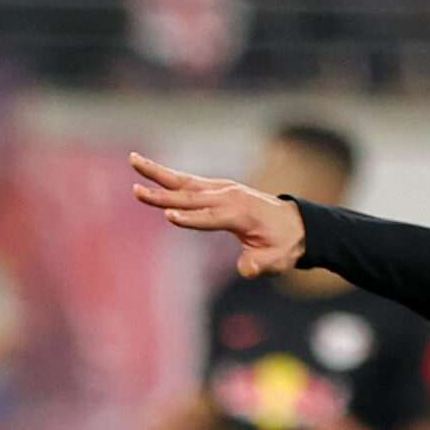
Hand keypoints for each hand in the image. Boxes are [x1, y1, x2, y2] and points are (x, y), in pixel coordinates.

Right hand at [130, 153, 305, 276]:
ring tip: (133, 160)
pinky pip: (189, 181)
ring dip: (158, 173)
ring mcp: (222, 189)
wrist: (296, 225)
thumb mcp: (276, 260)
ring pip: (185, 181)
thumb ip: (260, 264)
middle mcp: (229, 197)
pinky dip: (168, 176)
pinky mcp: (217, 187)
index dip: (191, 219)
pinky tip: (148, 169)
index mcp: (241, 215)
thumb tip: (247, 269)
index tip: (169, 216)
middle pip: (191, 196)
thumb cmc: (284, 245)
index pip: (210, 218)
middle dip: (163, 196)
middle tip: (137, 192)